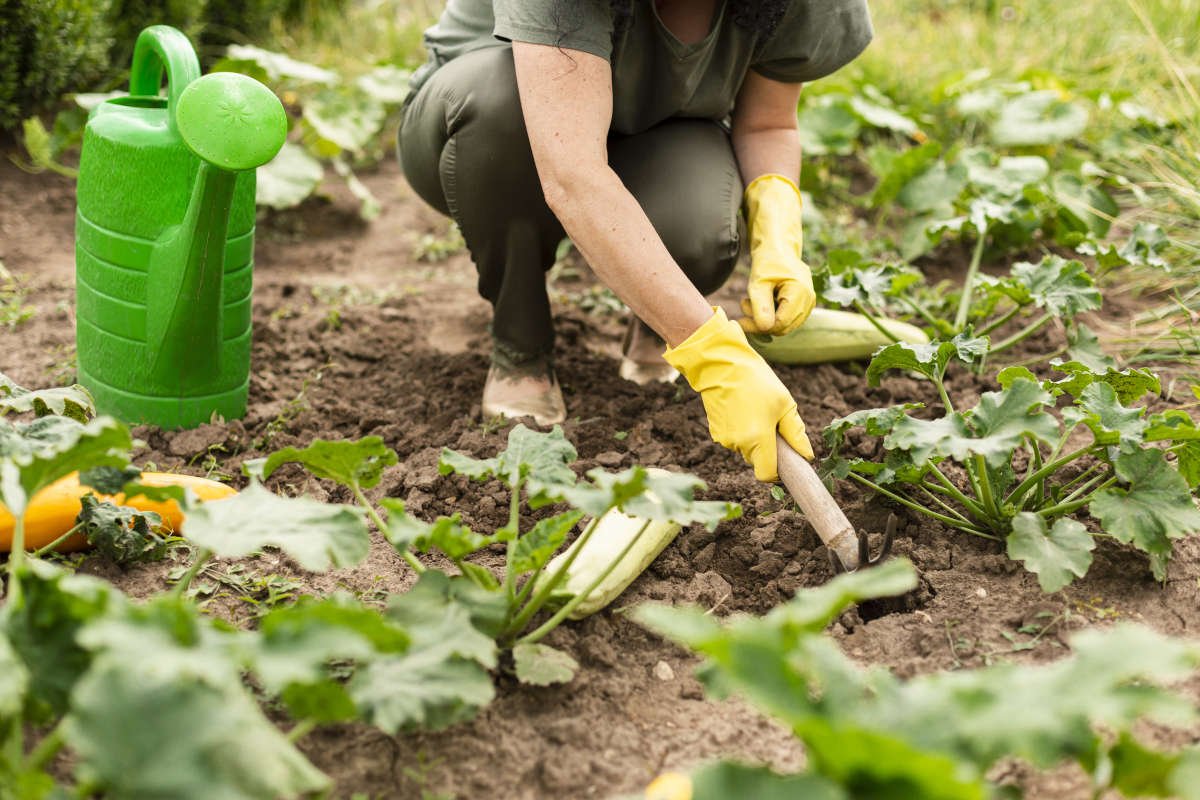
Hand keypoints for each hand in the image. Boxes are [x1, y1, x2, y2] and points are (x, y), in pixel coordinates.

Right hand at [663, 307, 813, 481]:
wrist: (721, 365)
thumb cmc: (756, 381)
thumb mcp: (784, 403)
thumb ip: (796, 433)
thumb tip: (807, 455)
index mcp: (758, 439)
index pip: (767, 475)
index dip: (778, 472)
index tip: (785, 460)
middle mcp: (738, 444)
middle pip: (758, 461)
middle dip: (768, 449)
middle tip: (772, 423)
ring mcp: (724, 439)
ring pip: (746, 449)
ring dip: (754, 438)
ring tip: (756, 411)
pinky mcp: (715, 432)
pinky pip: (734, 439)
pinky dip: (741, 431)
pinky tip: (742, 410)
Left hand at [739, 174, 816, 335]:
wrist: (779, 248)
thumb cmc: (768, 262)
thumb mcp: (759, 283)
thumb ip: (761, 306)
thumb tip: (764, 328)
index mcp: (800, 293)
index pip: (780, 324)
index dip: (759, 327)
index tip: (741, 321)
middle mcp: (809, 300)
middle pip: (783, 327)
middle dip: (761, 322)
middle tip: (744, 306)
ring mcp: (808, 303)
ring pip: (784, 325)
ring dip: (764, 318)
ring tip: (751, 301)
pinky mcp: (803, 305)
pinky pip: (786, 319)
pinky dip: (771, 314)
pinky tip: (762, 301)